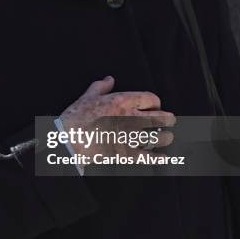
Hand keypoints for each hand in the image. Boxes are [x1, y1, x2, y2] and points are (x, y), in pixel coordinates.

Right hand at [59, 76, 175, 160]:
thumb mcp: (88, 96)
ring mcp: (131, 137)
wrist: (69, 139)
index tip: (154, 106)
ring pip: (159, 138)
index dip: (155, 102)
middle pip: (162, 117)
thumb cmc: (77, 116)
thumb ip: (101, 87)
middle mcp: (132, 118)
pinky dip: (159, 159)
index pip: (151, 99)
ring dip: (165, 138)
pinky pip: (149, 157)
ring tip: (167, 138)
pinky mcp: (126, 154)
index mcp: (123, 101)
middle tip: (170, 121)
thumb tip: (109, 79)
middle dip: (169, 119)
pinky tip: (165, 159)